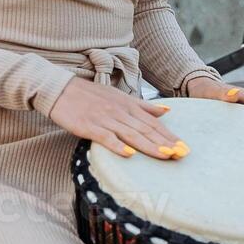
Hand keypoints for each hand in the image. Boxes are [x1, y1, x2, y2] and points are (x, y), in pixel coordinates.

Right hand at [49, 78, 182, 158]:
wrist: (58, 89)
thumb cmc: (90, 95)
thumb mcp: (119, 96)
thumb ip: (143, 106)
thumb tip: (167, 110)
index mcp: (128, 105)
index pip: (153, 123)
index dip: (170, 136)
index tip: (185, 148)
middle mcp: (120, 112)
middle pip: (146, 130)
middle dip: (166, 143)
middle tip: (182, 154)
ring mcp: (105, 119)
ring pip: (131, 134)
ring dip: (149, 146)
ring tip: (166, 155)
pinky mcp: (89, 126)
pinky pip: (106, 137)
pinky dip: (118, 146)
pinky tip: (129, 155)